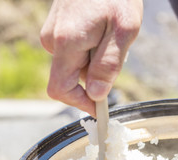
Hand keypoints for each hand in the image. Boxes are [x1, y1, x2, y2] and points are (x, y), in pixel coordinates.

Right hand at [40, 0, 142, 115]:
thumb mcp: (124, 32)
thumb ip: (108, 65)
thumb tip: (96, 94)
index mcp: (67, 43)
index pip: (61, 89)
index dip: (81, 103)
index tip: (101, 108)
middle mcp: (53, 40)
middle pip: (71, 80)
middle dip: (94, 79)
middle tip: (114, 55)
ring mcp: (53, 35)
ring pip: (74, 68)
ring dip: (94, 64)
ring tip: (110, 40)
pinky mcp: (57, 31)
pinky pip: (73, 55)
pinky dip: (90, 54)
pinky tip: (101, 35)